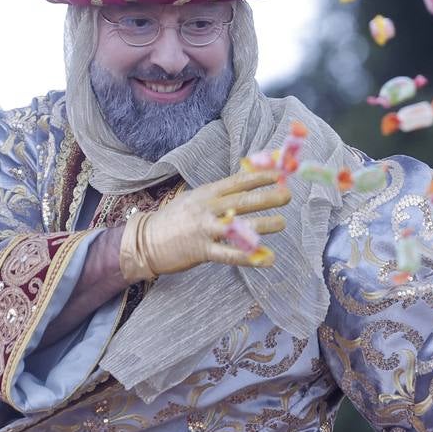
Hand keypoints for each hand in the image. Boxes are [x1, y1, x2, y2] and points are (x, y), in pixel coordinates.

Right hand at [119, 167, 289, 280]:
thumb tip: (245, 184)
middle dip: (266, 197)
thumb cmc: (175, 218)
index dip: (259, 177)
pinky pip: (229, 255)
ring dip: (263, 225)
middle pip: (241, 201)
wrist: (145, 240)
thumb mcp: (195, 198)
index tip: (279, 173)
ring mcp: (204, 229)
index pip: (237, 182)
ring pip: (238, 227)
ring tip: (282, 223)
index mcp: (207, 193)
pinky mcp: (201, 251)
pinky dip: (249, 257)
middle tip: (287, 195)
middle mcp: (207, 209)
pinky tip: (267, 258)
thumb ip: (218, 193)